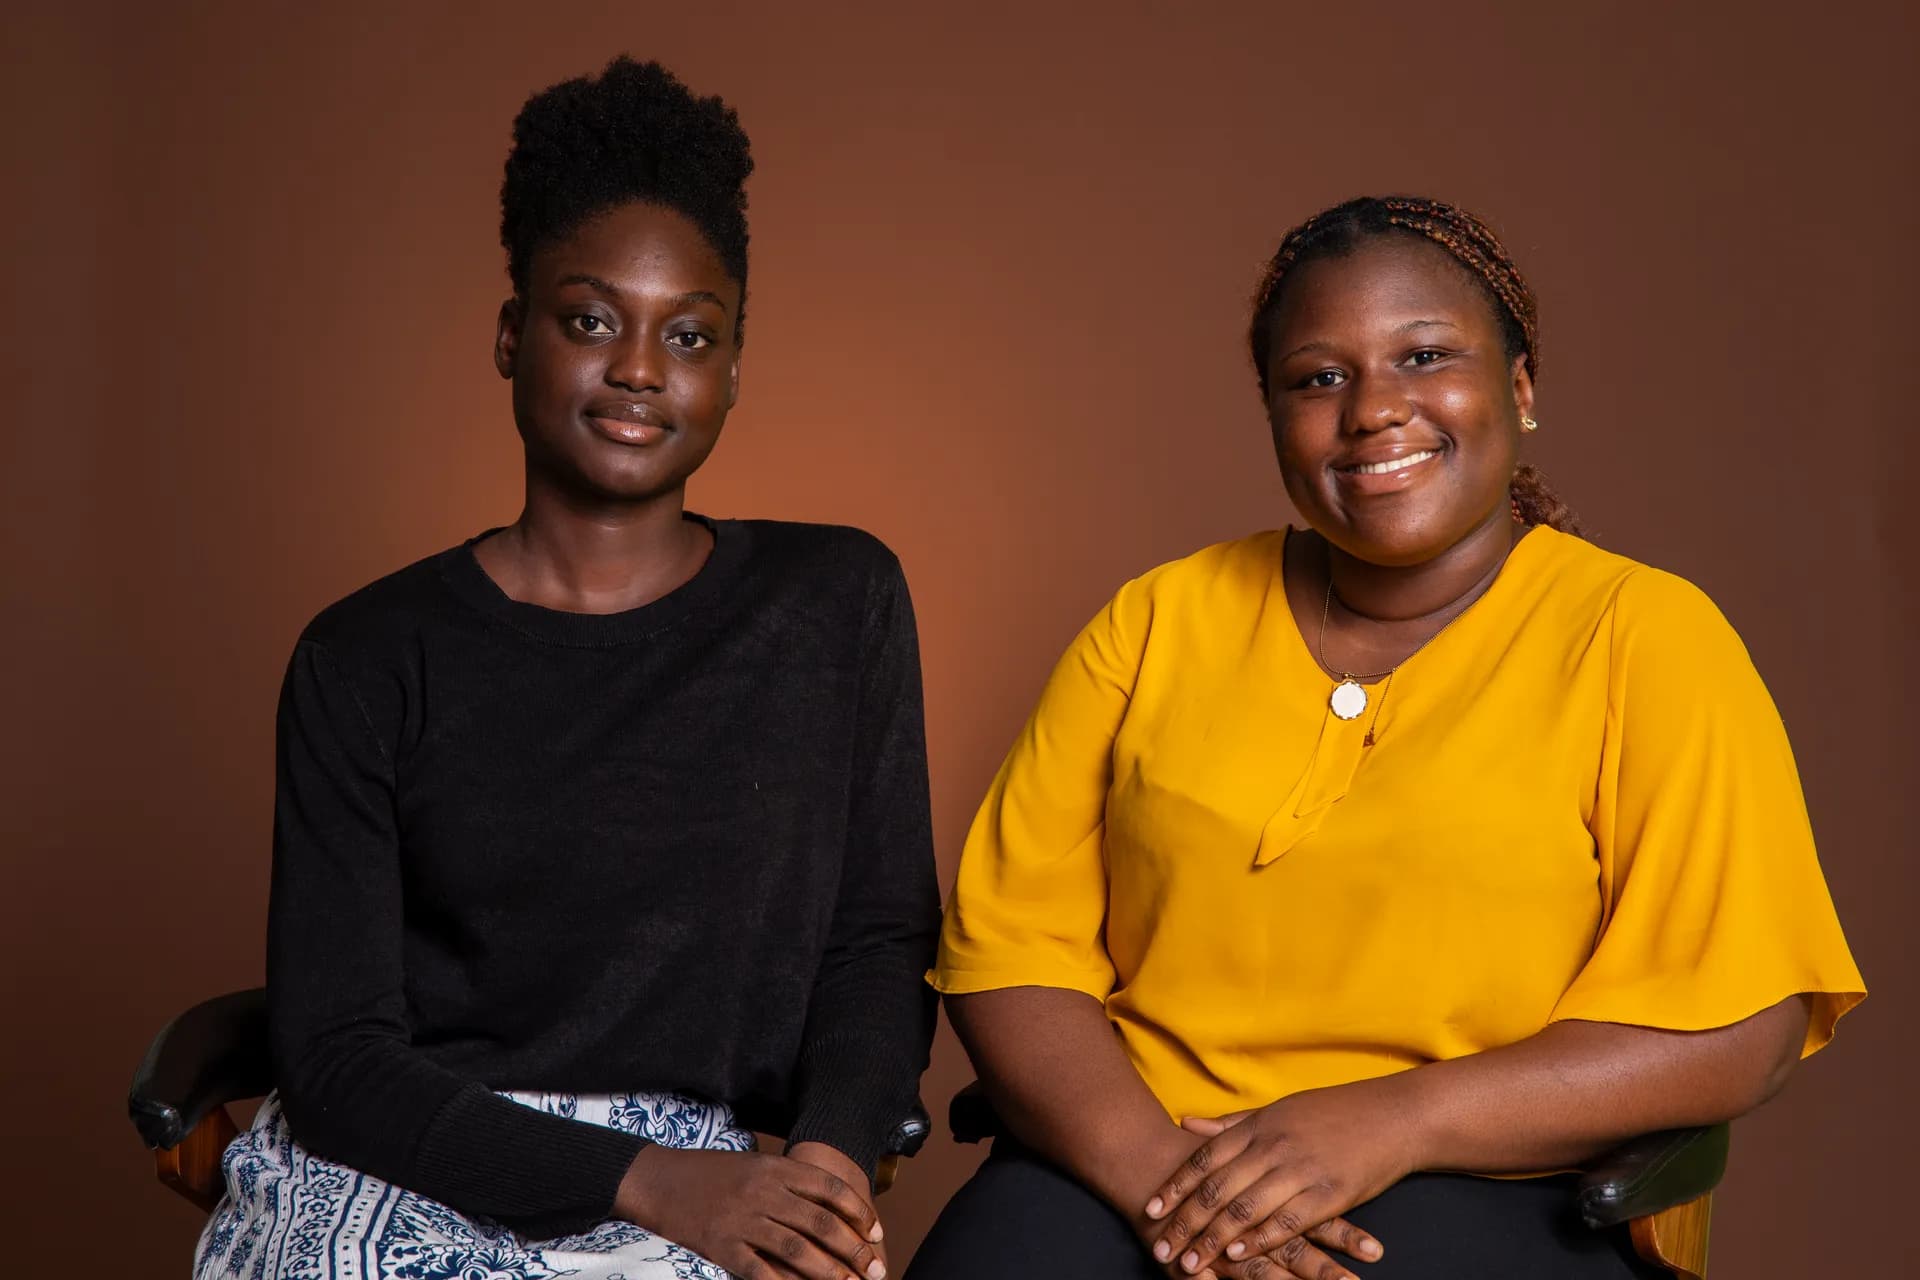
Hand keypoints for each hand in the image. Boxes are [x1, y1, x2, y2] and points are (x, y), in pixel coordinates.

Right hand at [614, 1145, 886, 1279]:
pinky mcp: (720, 1245)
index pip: (829, 1187)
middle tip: (875, 1267)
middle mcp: (763, 1191)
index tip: (876, 1231)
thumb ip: (787, 1181)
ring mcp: (741, 1219)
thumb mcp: (753, 1164)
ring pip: (797, 1248)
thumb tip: (827, 1206)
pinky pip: (759, 1270)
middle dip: (853, 1247)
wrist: (656, 1179)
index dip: (858, 1211)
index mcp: (774, 1167)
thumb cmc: (708, 1173)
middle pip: (820, 1221)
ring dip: (828, 1271)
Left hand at [1142, 1084, 1413, 1278]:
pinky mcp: (1328, 1195)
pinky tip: (1237, 1256)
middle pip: (1218, 1190)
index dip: (1176, 1187)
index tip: (1151, 1210)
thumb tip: (1186, 1122)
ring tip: (1190, 1262)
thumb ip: (1232, 1124)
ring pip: (1245, 1210)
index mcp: (1259, 1126)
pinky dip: (1258, 1241)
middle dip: (1186, 1222)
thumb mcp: (1278, 1111)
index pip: (1205, 1159)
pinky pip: (1285, 1222)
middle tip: (1161, 1247)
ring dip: (1213, 1240)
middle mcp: (1274, 1147)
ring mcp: (1300, 1171)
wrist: (1394, 1116)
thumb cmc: (1333, 1113)